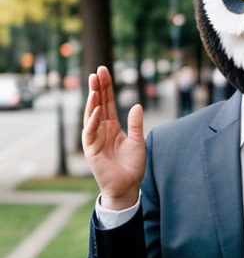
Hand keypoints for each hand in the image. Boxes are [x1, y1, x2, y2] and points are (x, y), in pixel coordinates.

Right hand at [82, 66, 145, 209]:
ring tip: (94, 85)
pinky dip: (92, 121)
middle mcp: (101, 130)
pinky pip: (90, 132)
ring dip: (92, 100)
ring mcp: (95, 139)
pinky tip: (96, 109)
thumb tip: (136, 105)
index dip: (106, 87)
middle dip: (97, 88)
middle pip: (98, 105)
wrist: (127, 187)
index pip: (107, 102)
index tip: (104, 71)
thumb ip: (136, 124)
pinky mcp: (91, 149)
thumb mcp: (138, 142)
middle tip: (97, 71)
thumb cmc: (132, 166)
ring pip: (91, 115)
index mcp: (112, 126)